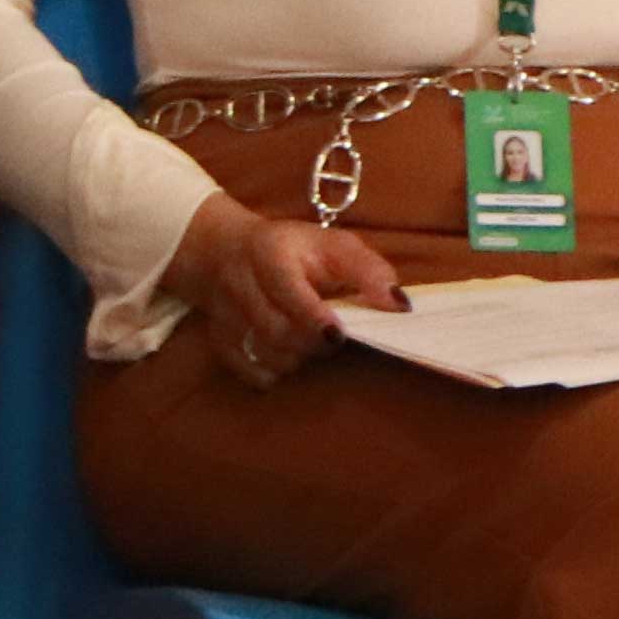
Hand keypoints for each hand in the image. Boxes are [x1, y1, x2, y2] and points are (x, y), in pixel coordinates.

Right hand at [164, 195, 409, 385]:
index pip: (287, 290)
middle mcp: (238, 282)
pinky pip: (250, 371)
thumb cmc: (292, 251)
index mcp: (269, 252)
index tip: (338, 334)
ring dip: (295, 358)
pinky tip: (285, 355)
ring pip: (263, 355)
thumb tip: (401, 306)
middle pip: (275, 330)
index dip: (314, 318)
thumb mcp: (333, 245)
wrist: (223, 251)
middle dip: (311, 343)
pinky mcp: (217, 339)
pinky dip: (274, 372)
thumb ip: (369, 271)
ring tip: (308, 343)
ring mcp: (223, 314)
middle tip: (331, 337)